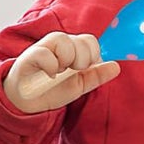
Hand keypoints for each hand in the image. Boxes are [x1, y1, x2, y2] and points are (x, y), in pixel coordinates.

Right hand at [5, 32, 120, 113]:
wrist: (27, 102)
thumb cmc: (52, 90)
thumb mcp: (80, 85)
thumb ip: (96, 76)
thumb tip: (116, 66)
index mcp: (73, 49)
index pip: (90, 40)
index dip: (93, 55)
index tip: (85, 68)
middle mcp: (59, 44)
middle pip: (81, 40)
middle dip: (83, 60)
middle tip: (71, 70)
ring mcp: (44, 48)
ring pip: (63, 41)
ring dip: (67, 60)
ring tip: (59, 71)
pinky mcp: (30, 56)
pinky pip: (45, 53)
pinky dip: (52, 66)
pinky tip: (50, 74)